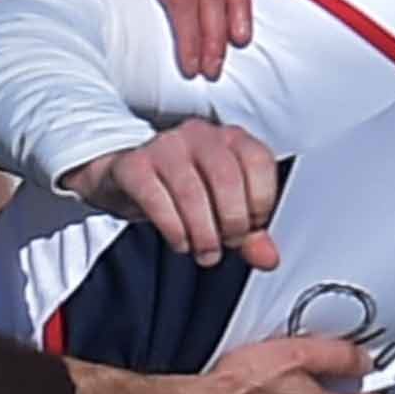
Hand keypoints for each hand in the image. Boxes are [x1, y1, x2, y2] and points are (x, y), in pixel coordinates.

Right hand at [59, 116, 283, 269]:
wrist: (125, 178)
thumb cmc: (181, 190)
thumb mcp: (221, 208)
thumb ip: (250, 231)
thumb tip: (269, 258)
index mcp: (231, 138)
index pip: (258, 162)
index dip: (260, 203)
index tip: (252, 228)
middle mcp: (200, 135)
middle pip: (226, 179)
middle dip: (231, 223)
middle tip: (225, 244)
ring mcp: (165, 146)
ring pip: (191, 193)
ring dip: (202, 233)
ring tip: (204, 251)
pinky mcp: (134, 165)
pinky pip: (156, 199)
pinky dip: (173, 229)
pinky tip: (180, 241)